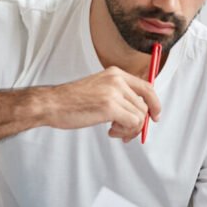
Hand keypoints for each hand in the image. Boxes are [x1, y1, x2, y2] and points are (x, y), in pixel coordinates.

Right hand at [45, 67, 160, 140]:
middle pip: (145, 105)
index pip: (147, 87)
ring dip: (129, 129)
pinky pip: (132, 123)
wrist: (52, 104)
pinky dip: (125, 132)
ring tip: (114, 130)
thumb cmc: (72, 101)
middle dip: (139, 123)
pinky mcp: (110, 107)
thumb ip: (119, 96)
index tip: (155, 117)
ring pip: (140, 116)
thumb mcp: (99, 89)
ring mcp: (114, 93)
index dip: (155, 104)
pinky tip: (110, 131)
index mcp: (115, 74)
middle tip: (128, 133)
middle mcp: (117, 80)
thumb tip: (141, 113)